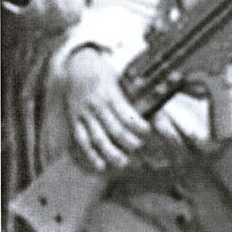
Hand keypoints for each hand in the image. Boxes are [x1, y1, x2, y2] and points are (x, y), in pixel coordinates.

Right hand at [65, 47, 149, 171]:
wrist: (76, 66)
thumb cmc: (103, 73)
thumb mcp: (118, 78)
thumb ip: (131, 93)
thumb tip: (157, 99)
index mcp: (110, 94)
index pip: (127, 114)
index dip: (139, 126)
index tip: (149, 133)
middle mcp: (97, 105)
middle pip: (115, 129)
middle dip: (129, 143)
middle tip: (141, 150)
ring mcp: (84, 114)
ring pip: (98, 138)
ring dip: (112, 153)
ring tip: (124, 164)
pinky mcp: (74, 121)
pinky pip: (81, 140)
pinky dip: (90, 155)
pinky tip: (100, 166)